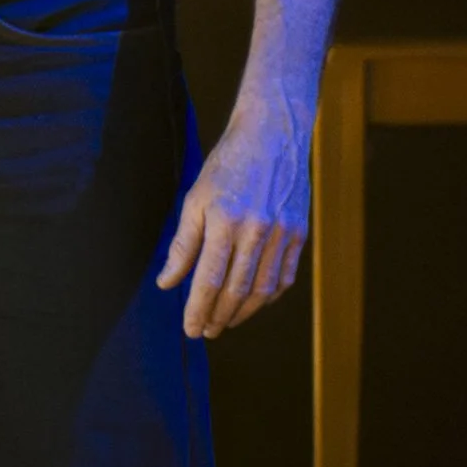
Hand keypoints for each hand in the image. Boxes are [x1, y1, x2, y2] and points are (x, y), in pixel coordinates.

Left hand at [158, 90, 310, 337]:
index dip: (197, 309)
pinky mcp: (299, 232)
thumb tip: (167, 282)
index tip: (190, 329)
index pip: (208, 279)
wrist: (274, 135)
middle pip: (236, 290)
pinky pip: (286, 277)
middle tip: (206, 331)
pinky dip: (269, 296)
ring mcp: (283, 232)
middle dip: (218, 317)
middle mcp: (256, 229)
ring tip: (226, 321)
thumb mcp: (196, 198)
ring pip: (263, 290)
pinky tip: (254, 302)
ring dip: (243, 312)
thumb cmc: (228, 165)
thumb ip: (183, 244)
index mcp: (225, 219)